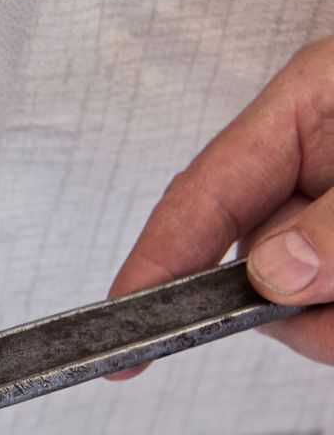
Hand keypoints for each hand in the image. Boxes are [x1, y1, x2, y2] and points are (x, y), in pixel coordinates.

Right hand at [110, 35, 333, 367]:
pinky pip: (326, 309)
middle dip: (293, 307)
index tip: (121, 330)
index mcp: (307, 105)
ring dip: (329, 320)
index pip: (198, 199)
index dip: (152, 268)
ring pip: (296, 299)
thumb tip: (277, 274)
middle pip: (252, 264)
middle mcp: (315, 158)